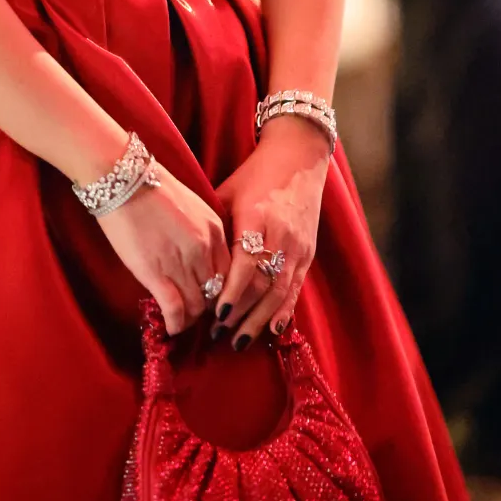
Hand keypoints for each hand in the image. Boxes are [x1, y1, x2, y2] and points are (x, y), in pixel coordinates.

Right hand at [97, 166, 230, 335]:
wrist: (123, 179)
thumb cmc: (151, 187)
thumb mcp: (190, 205)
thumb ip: (201, 233)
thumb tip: (198, 259)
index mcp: (214, 230)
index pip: (229, 273)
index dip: (221, 291)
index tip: (211, 297)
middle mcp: (204, 249)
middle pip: (216, 294)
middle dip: (208, 308)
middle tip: (195, 312)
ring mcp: (181, 263)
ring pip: (197, 306)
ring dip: (190, 318)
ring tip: (180, 318)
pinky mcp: (156, 274)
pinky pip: (175, 310)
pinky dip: (175, 325)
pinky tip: (171, 328)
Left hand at [211, 117, 328, 348]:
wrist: (298, 159)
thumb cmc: (255, 174)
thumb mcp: (229, 192)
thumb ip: (215, 225)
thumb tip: (191, 257)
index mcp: (257, 217)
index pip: (245, 263)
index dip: (232, 291)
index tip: (216, 314)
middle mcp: (281, 235)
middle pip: (262, 284)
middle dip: (242, 313)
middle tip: (219, 334)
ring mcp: (298, 246)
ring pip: (280, 293)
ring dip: (260, 320)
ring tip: (240, 342)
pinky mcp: (308, 253)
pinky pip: (296, 288)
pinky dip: (284, 312)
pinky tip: (271, 331)